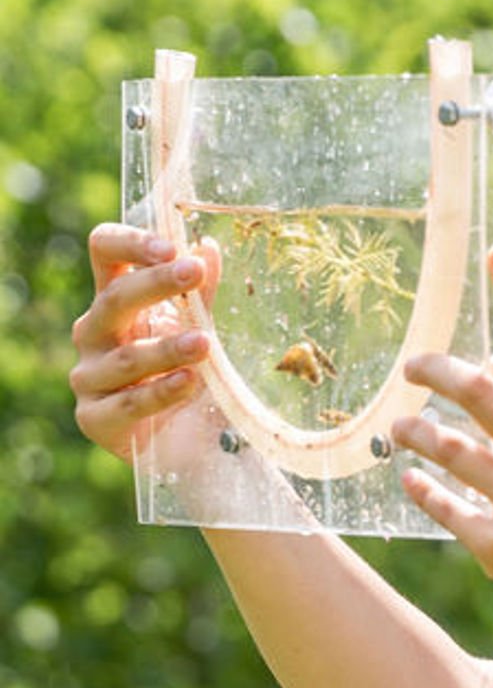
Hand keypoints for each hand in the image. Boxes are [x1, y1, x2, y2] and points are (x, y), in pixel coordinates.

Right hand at [70, 223, 220, 463]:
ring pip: (126, 357)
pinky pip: (129, 403)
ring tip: (205, 343)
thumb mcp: (197, 330)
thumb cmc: (188, 375)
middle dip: (156, 284)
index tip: (171, 247)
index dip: (130, 244)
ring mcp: (89, 376)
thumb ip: (200, 296)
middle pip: (113, 299)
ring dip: (168, 348)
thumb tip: (208, 248)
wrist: (192, 443)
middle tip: (193, 273)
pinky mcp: (95, 418)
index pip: (105, 254)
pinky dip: (162, 392)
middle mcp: (94, 334)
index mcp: (115, 302)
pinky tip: (190, 382)